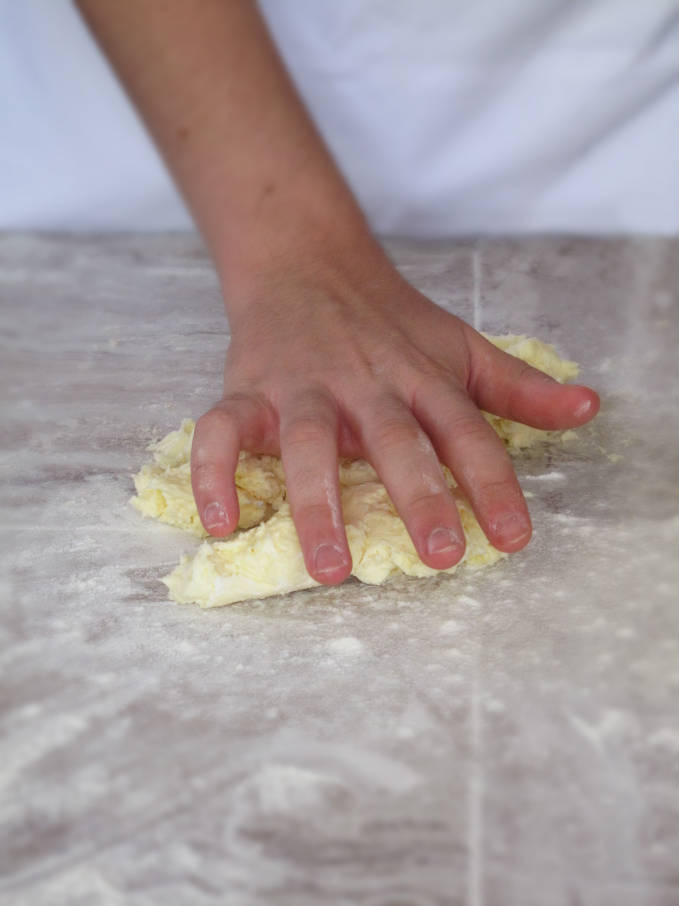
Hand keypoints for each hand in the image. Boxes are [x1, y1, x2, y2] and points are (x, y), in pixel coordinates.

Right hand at [190, 244, 598, 585]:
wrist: (307, 262)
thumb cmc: (390, 319)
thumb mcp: (460, 346)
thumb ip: (520, 385)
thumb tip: (589, 409)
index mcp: (419, 376)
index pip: (465, 431)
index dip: (493, 483)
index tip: (514, 538)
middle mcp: (364, 382)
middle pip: (395, 438)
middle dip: (419, 495)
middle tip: (441, 556)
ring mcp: (301, 386)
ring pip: (308, 443)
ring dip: (318, 504)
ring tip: (330, 568)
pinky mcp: (247, 390)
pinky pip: (222, 431)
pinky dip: (214, 474)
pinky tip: (222, 523)